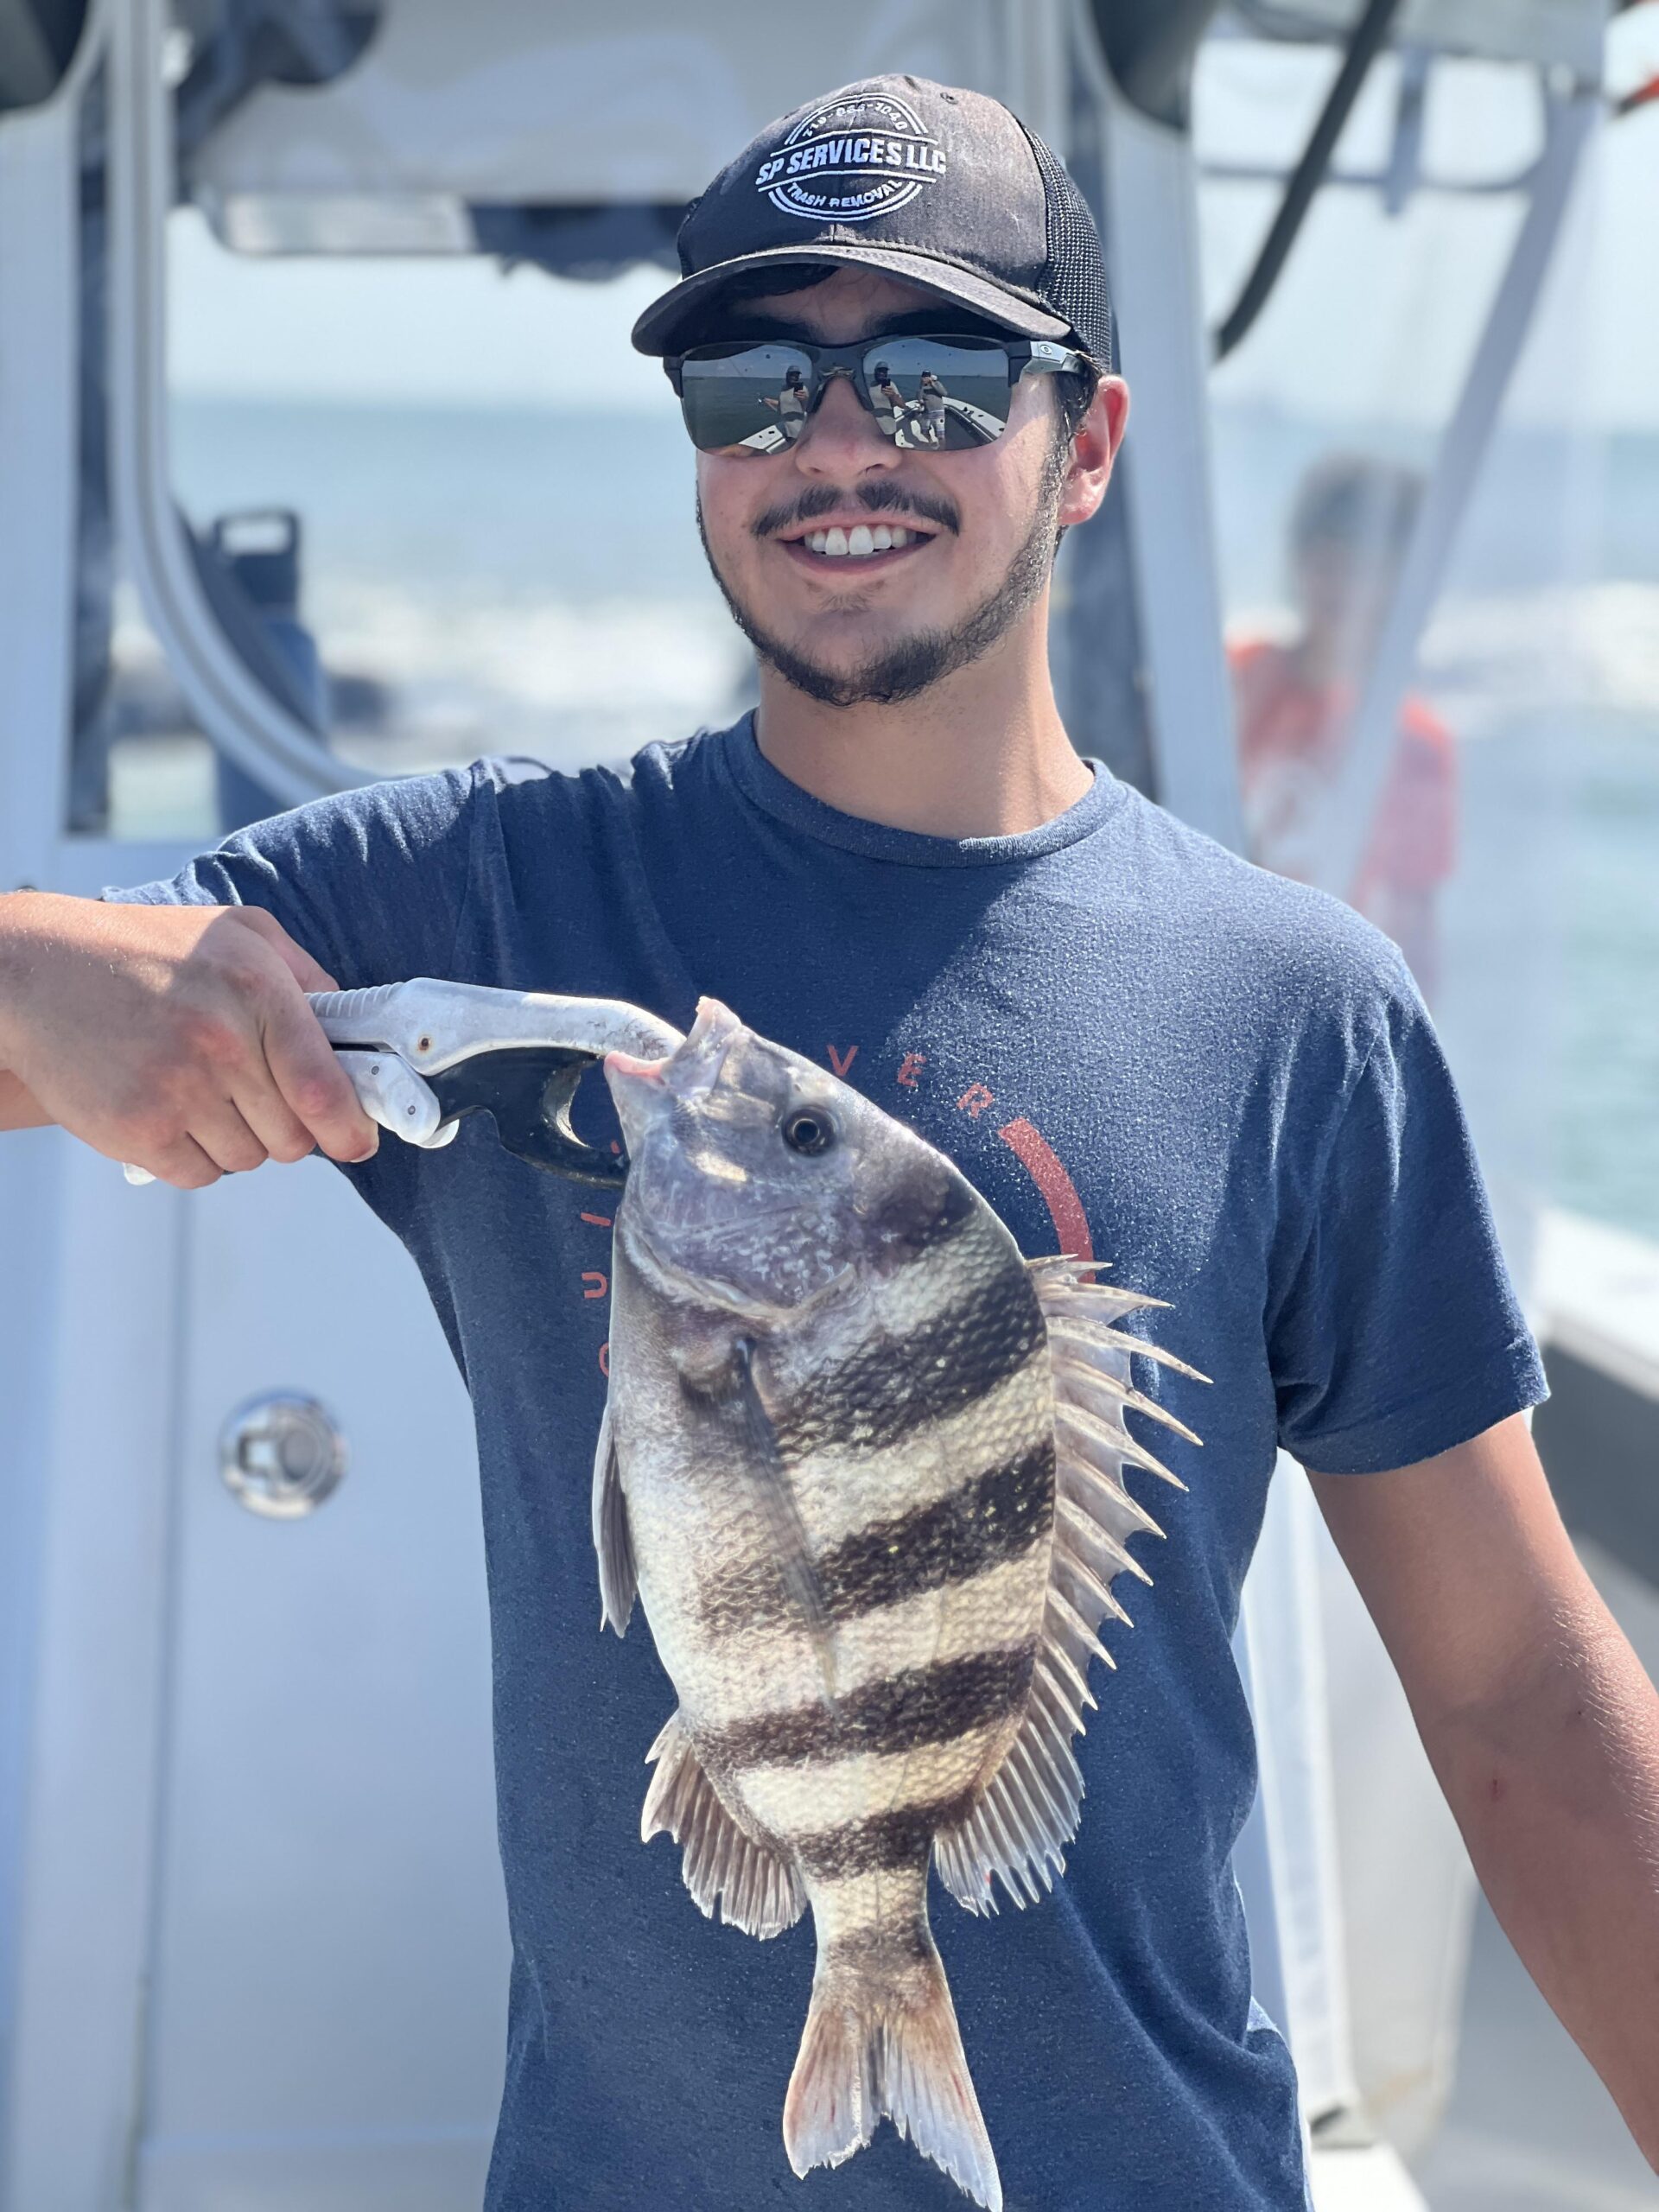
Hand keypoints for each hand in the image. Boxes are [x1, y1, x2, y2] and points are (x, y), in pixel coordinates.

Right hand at [0, 892, 378, 1187]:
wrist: (38, 971)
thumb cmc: (143, 949)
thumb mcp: (237, 932)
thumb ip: (304, 974)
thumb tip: (350, 1027)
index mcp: (255, 991)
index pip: (323, 1086)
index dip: (350, 1126)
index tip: (357, 1140)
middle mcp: (219, 1043)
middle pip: (292, 1137)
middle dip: (286, 1126)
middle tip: (253, 1094)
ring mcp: (175, 1091)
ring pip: (248, 1158)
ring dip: (238, 1138)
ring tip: (201, 1090)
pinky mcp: (136, 1131)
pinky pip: (199, 1174)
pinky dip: (194, 1156)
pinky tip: (172, 1111)